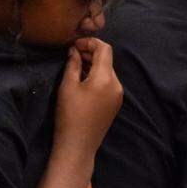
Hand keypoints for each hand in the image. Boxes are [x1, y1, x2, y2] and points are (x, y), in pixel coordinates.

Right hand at [55, 38, 122, 155]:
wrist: (79, 145)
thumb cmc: (69, 114)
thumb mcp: (68, 86)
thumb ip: (73, 64)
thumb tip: (74, 50)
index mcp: (106, 78)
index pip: (105, 49)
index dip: (90, 42)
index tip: (74, 45)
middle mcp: (117, 85)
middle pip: (107, 60)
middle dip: (91, 53)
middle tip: (72, 54)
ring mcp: (118, 95)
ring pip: (108, 71)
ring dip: (94, 65)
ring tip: (76, 66)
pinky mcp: (115, 103)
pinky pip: (109, 83)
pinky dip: (97, 76)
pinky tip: (83, 80)